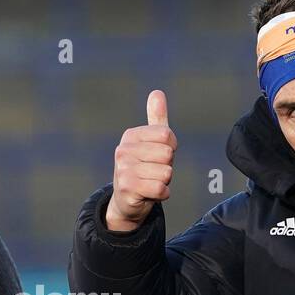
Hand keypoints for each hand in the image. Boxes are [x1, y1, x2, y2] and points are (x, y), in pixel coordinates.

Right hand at [106, 89, 177, 231]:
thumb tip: (157, 93)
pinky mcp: (128, 189)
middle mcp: (123, 150)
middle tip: (153, 172)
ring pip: (166, 173)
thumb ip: (156, 119)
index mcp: (130, 136)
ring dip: (164, 181)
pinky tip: (150, 193)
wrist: (126, 201)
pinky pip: (161, 189)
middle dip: (167, 166)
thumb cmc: (143, 168)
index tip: (158, 156)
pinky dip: (162, 194)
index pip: (167, 135)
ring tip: (150, 182)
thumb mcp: (151, 142)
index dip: (171, 148)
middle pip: (168, 155)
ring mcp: (123, 170)